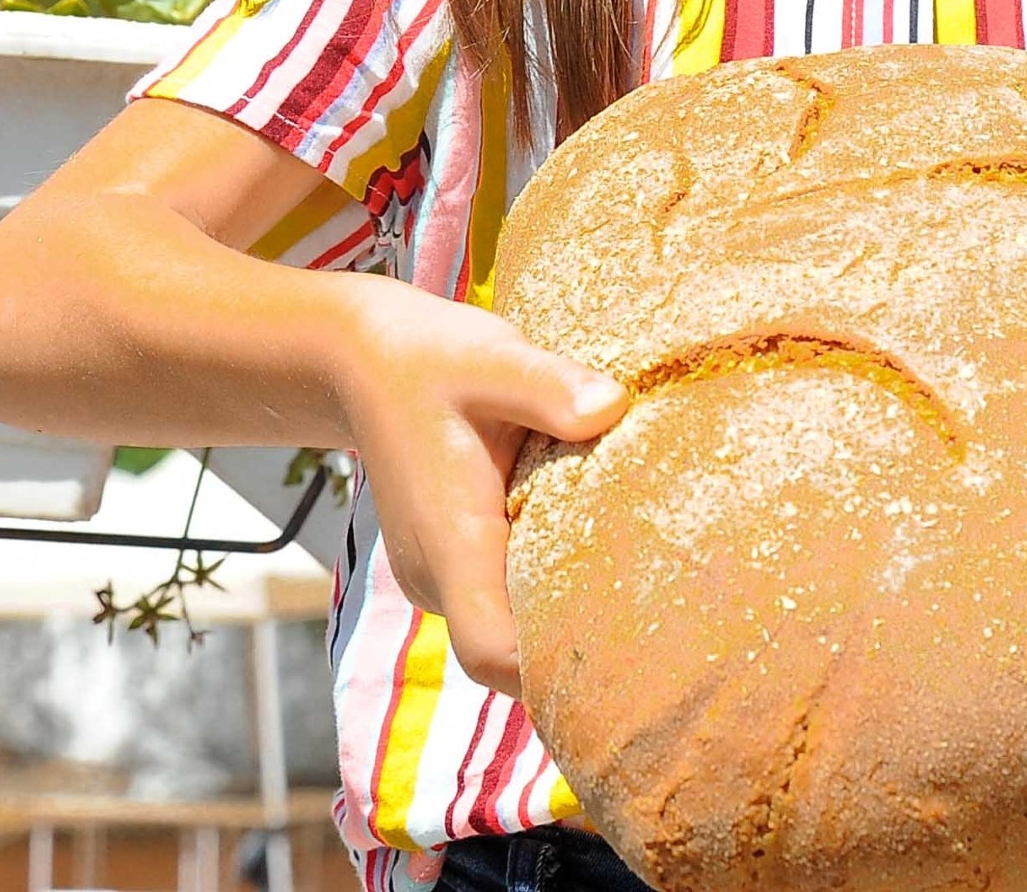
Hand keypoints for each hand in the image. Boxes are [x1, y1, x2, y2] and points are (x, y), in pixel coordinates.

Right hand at [334, 274, 626, 693]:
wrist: (364, 362)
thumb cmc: (430, 359)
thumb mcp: (492, 359)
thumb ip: (549, 386)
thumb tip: (612, 407)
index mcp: (448, 540)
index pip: (490, 651)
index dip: (551, 668)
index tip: (624, 648)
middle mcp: (437, 573)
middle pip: (511, 651)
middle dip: (579, 638)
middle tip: (663, 602)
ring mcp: (439, 573)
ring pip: (509, 619)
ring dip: (563, 599)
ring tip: (638, 561)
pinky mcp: (452, 559)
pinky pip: (503, 589)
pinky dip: (545, 573)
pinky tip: (590, 532)